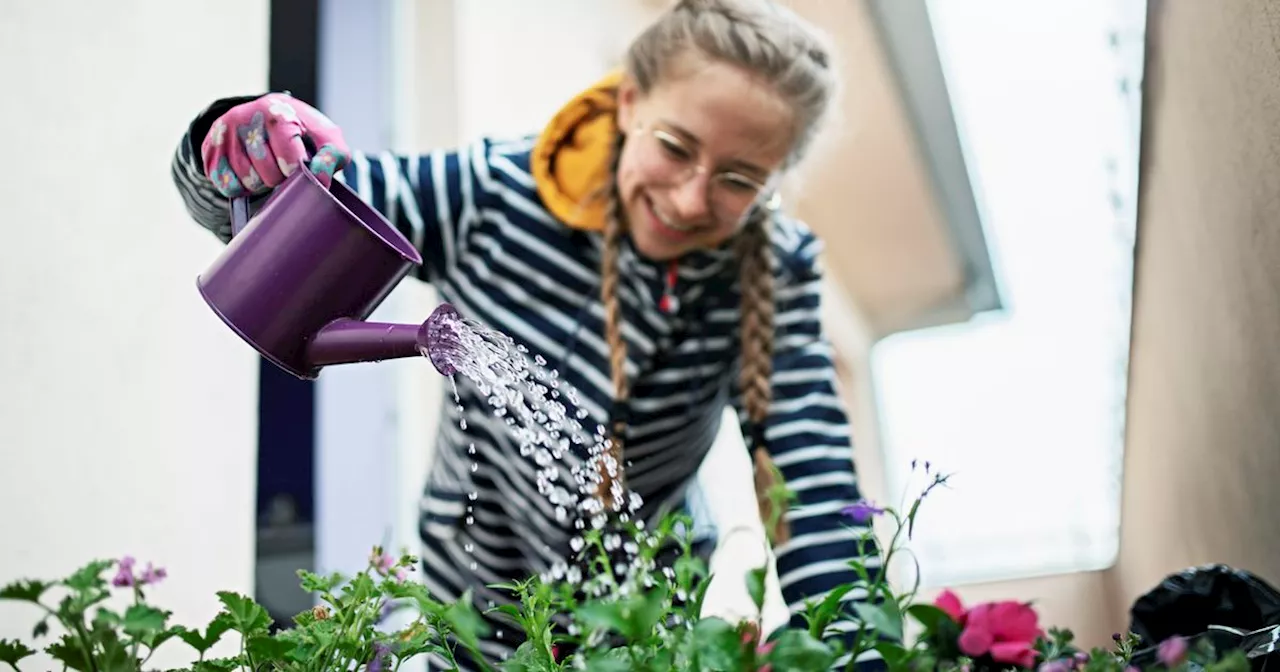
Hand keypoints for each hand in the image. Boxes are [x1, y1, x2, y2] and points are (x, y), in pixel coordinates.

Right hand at [201, 93, 349, 197]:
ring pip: (247, 182)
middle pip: (268, 174)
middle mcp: (244, 117)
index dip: (297, 171)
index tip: (300, 165)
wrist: (268, 114)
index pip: (289, 160)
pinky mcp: (211, 149)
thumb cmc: (303, 130)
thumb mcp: (327, 138)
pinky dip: (242, 187)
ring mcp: (224, 133)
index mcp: (276, 112)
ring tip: (267, 166)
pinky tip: (251, 171)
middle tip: (283, 165)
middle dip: (280, 178)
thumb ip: (332, 157)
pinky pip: (228, 186)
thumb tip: (320, 180)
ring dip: (262, 183)